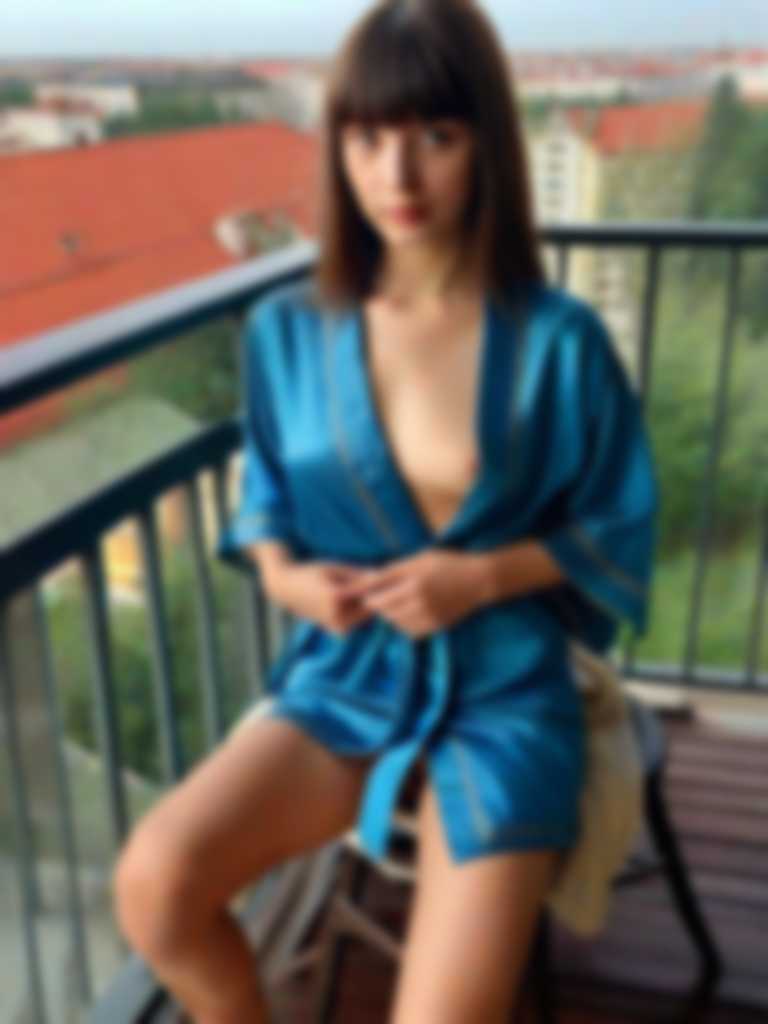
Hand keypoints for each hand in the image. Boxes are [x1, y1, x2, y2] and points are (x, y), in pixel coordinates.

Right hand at [266, 560, 376, 634]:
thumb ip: (358, 573)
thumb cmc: (311, 573)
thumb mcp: (335, 568)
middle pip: (370, 605)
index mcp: (336, 597)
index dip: (382, 584)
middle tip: (386, 584)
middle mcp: (337, 615)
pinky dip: (362, 610)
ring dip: (371, 604)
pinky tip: (361, 598)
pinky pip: (358, 619)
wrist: (288, 590)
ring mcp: (337, 626)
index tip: (391, 578)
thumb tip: (381, 576)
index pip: (369, 591)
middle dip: (378, 596)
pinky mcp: (338, 630)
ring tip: (374, 590)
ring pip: (366, 614)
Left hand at [332, 549, 489, 638]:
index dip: (360, 593)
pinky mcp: (435, 626)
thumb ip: (394, 570)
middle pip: (383, 608)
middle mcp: (419, 601)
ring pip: (394, 621)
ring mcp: (428, 616)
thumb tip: (369, 579)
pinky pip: (409, 630)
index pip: (378, 590)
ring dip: (389, 614)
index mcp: (413, 582)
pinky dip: (403, 623)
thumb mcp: (419, 559)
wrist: (479, 581)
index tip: (349, 594)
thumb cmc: (448, 563)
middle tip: (375, 596)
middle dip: (376, 603)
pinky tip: (409, 612)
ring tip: (396, 602)